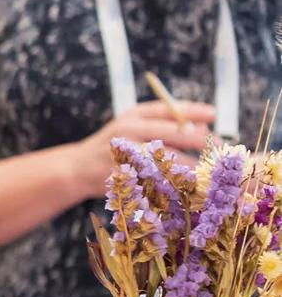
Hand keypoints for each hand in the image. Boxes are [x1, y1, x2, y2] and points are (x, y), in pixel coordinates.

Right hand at [71, 101, 213, 199]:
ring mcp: (125, 155)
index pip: (166, 109)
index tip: (213, 113)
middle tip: (217, 146)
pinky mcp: (125, 177)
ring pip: (169, 159)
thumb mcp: (132, 125)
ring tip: (210, 169)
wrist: (78, 168)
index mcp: (131, 117)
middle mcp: (127, 133)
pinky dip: (177, 184)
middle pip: (172, 133)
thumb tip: (203, 128)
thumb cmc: (113, 144)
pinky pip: (158, 181)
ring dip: (193, 165)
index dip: (191, 110)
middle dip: (199, 140)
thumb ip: (162, 123)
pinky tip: (190, 186)